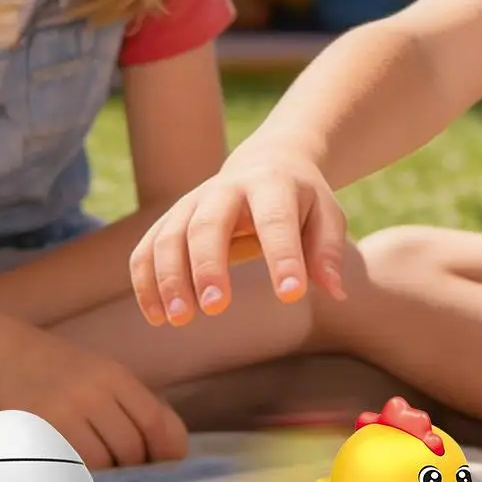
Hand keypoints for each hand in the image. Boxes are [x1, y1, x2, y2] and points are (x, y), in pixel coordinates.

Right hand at [0, 326, 187, 468]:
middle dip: (137, 469)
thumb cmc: (62, 370)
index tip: (169, 468)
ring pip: (101, 463)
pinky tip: (82, 477)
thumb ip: (136, 407)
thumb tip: (172, 450)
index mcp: (113, 376)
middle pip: (129, 447)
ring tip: (107, 478)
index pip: (153, 421)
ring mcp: (60, 413)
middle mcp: (89, 392)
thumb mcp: (105, 375)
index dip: (166, 451)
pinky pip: (69, 467)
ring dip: (109, 477)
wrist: (3, 354)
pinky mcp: (34, 431)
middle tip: (134, 478)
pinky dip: (81, 477)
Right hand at [129, 145, 348, 326]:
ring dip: (169, 278)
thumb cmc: (302, 200)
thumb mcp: (327, 215)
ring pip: (169, 235)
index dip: (283, 256)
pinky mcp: (171, 219)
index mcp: (272, 184)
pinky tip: (156, 316)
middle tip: (216, 308)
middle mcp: (226, 188)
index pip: (276, 220)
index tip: (291, 295)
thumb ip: (328, 251)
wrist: (268, 162)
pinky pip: (148, 248)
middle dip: (208, 265)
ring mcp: (192, 201)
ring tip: (180, 319)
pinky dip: (146, 281)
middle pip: (208, 223)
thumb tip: (335, 291)